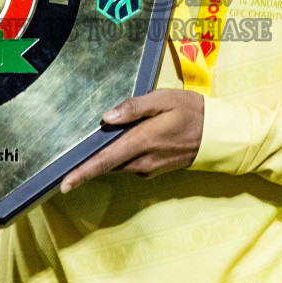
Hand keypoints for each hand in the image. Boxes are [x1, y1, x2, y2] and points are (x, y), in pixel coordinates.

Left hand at [59, 89, 203, 193]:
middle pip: (107, 164)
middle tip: (76, 151)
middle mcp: (142, 161)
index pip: (104, 161)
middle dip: (90, 160)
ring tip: (106, 137)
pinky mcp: (154, 170)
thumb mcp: (164, 99)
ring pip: (118, 164)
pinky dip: (122, 155)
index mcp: (141, 141)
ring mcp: (149, 168)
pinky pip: (130, 164)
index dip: (82, 172)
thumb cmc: (191, 112)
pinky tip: (129, 139)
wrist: (217, 135)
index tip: (64, 183)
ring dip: (108, 155)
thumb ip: (134, 108)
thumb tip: (108, 117)